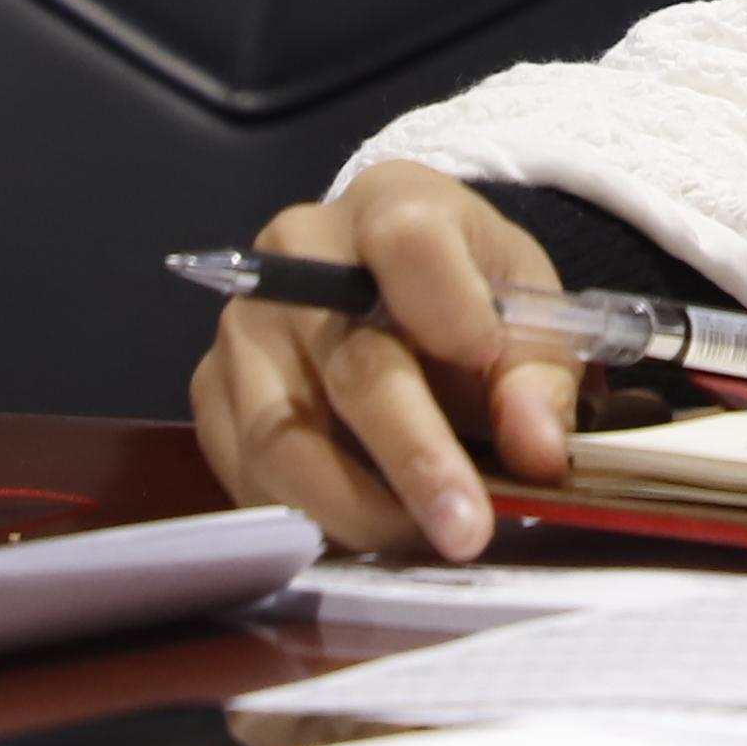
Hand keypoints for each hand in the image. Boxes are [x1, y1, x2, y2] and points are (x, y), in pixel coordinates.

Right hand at [187, 164, 576, 561]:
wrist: (393, 291)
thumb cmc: (467, 297)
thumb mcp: (528, 313)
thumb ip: (536, 378)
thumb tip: (536, 452)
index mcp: (389, 204)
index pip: (409, 241)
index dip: (453, 311)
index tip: (488, 366)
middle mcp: (298, 256)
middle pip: (351, 362)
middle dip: (414, 459)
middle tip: (466, 530)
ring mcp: (244, 325)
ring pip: (286, 436)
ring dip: (360, 508)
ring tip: (425, 540)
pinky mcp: (210, 389)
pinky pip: (249, 472)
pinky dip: (313, 517)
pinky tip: (369, 532)